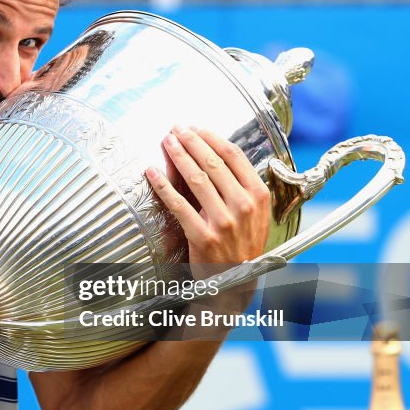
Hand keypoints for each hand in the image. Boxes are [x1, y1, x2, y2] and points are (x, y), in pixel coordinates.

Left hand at [145, 126, 270, 275]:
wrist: (236, 281)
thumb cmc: (242, 243)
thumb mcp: (253, 213)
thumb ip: (239, 187)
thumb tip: (214, 154)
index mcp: (258, 196)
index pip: (234, 156)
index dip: (212, 138)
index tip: (197, 128)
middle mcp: (243, 206)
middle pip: (213, 163)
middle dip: (191, 141)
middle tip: (176, 129)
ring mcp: (224, 222)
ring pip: (196, 179)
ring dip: (177, 156)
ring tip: (166, 142)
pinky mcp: (203, 237)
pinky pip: (179, 205)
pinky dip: (163, 186)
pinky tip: (152, 172)